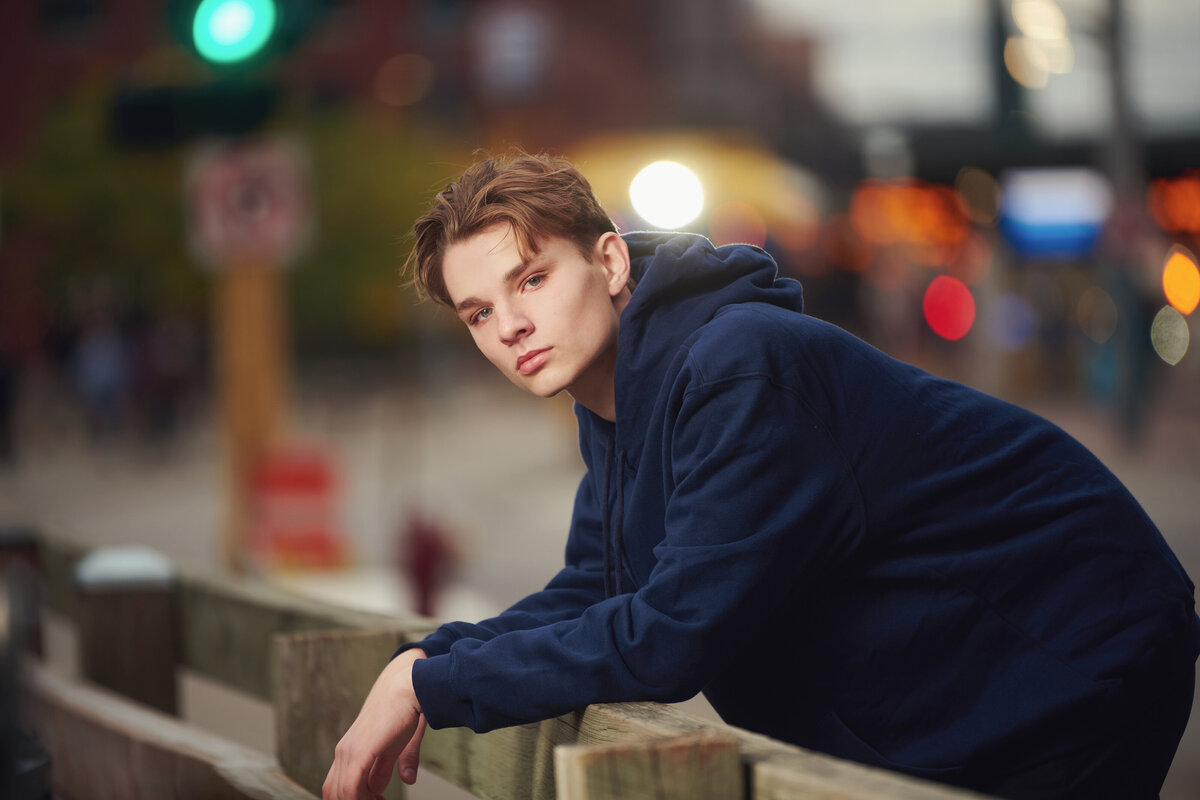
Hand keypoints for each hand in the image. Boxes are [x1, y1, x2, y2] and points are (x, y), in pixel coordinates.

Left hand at [323, 648, 427, 798]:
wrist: (408, 686)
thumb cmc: (405, 709)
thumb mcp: (399, 743)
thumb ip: (397, 762)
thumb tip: (406, 780)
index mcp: (350, 748)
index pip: (338, 784)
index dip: (353, 798)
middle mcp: (344, 751)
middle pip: (334, 791)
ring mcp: (348, 751)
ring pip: (340, 793)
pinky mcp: (358, 751)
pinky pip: (350, 788)